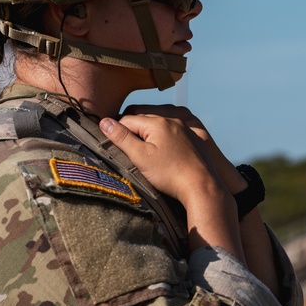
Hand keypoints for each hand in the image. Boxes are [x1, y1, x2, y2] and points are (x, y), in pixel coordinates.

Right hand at [100, 114, 217, 202]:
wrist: (201, 186)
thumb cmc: (169, 173)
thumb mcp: (140, 157)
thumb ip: (121, 138)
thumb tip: (104, 122)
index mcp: (158, 122)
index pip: (127, 120)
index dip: (117, 132)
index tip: (114, 147)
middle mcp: (173, 121)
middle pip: (144, 121)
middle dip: (133, 132)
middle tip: (128, 151)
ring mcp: (186, 129)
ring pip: (160, 127)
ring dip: (149, 135)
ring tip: (145, 152)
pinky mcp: (194, 139)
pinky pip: (174, 134)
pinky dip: (165, 140)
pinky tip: (164, 153)